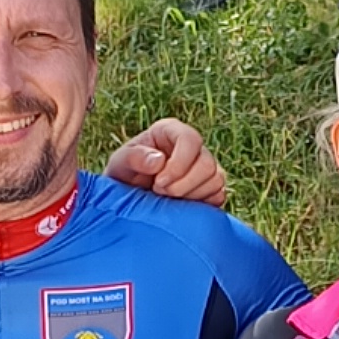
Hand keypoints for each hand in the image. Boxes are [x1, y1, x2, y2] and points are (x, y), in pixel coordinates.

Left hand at [107, 118, 226, 209]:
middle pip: (207, 163)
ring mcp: (204, 166)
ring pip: (216, 179)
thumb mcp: (120, 163)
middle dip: (184, 184)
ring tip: (168, 200)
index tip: (159, 182)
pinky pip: (219, 195)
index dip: (179, 163)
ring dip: (192, 195)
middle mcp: (192, 146)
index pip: (190, 139)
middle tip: (160, 193)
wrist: (129, 197)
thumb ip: (134, 157)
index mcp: (171, 131)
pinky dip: (202, 204)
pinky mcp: (211, 186)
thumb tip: (158, 160)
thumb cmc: (124, 174)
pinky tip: (181, 206)